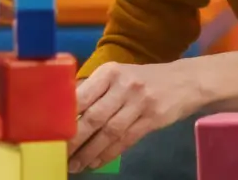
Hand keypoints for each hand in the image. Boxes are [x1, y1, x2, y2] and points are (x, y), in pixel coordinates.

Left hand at [70, 61, 212, 171]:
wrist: (186, 80)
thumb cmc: (145, 79)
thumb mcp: (121, 75)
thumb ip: (97, 91)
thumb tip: (66, 112)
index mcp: (110, 72)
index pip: (82, 95)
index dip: (65, 117)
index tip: (51, 133)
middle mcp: (124, 85)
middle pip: (94, 116)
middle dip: (74, 139)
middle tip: (60, 154)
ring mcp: (140, 102)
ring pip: (109, 132)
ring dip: (90, 151)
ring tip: (76, 164)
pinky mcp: (153, 118)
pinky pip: (126, 140)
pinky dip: (109, 153)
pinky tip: (96, 162)